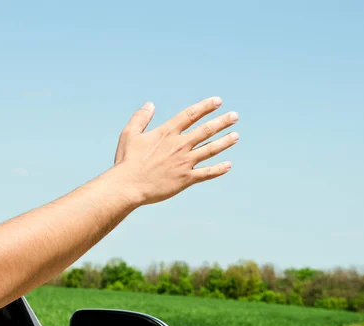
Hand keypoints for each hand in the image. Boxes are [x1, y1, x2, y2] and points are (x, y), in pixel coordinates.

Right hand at [113, 97, 238, 204]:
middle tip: (235, 116)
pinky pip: (207, 173)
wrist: (129, 186)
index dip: (205, 107)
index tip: (218, 101)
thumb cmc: (127, 161)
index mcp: (167, 133)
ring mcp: (185, 162)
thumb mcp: (129, 134)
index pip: (190, 115)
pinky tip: (228, 165)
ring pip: (211, 149)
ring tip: (236, 136)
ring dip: (225, 141)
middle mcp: (180, 145)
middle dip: (222, 121)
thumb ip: (140, 118)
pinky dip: (219, 169)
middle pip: (206, 130)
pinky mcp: (186, 179)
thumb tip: (150, 104)